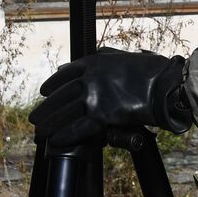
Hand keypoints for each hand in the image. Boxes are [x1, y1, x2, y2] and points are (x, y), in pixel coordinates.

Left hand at [29, 49, 192, 146]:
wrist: (163, 85)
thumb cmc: (147, 70)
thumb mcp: (120, 56)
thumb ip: (99, 58)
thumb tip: (79, 61)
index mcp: (94, 62)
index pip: (65, 74)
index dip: (52, 84)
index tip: (43, 92)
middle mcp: (90, 79)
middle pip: (60, 96)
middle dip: (46, 108)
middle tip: (34, 117)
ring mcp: (95, 97)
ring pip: (65, 113)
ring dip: (50, 124)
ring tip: (40, 132)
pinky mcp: (103, 116)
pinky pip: (79, 128)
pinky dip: (66, 135)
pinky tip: (56, 140)